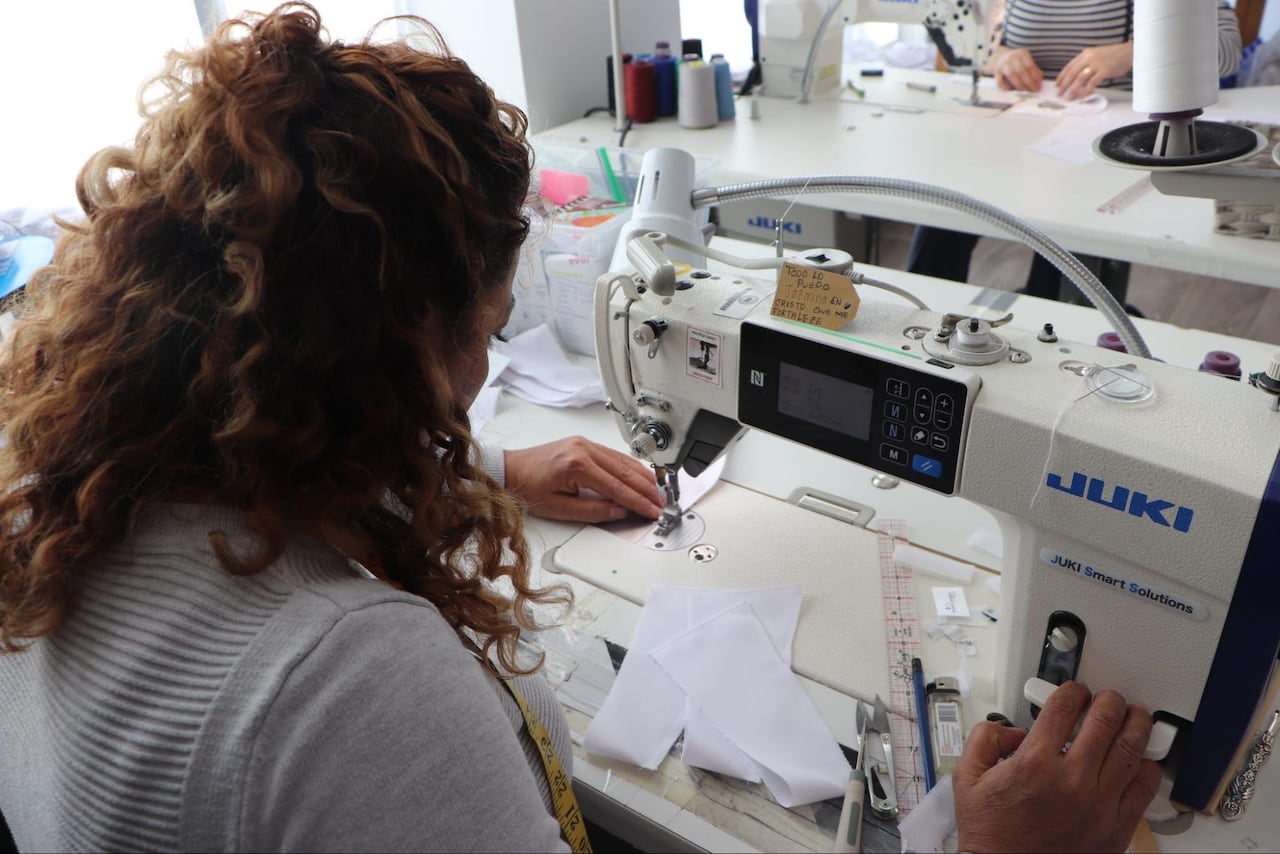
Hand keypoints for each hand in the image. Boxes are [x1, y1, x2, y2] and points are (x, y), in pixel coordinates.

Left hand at [504, 437, 663, 522]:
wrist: (510, 470)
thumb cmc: (529, 488)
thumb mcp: (559, 508)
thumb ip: (593, 510)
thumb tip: (619, 511)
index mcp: (577, 465)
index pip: (617, 487)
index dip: (638, 502)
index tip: (651, 511)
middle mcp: (584, 449)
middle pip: (625, 471)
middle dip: (647, 489)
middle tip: (661, 503)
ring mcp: (585, 444)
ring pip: (624, 461)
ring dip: (643, 477)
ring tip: (657, 492)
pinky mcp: (584, 443)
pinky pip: (615, 455)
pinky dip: (631, 467)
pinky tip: (641, 475)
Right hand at [954, 681, 1162, 852]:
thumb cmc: (991, 835)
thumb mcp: (967, 778)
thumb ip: (984, 740)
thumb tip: (1008, 729)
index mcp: (1034, 762)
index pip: (1063, 707)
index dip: (1072, 690)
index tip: (1074, 691)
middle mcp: (1070, 779)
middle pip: (1104, 720)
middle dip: (1108, 701)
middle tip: (1108, 699)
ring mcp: (1098, 803)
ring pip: (1131, 749)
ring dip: (1135, 725)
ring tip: (1134, 717)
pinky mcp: (1116, 827)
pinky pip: (1144, 788)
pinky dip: (1147, 767)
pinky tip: (1141, 759)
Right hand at [991, 46, 1042, 91]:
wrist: (1001, 57)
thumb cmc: (1017, 62)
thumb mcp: (1027, 61)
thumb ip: (1034, 70)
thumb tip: (1039, 82)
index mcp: (1022, 53)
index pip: (1030, 66)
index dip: (1035, 77)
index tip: (1038, 85)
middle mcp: (1012, 57)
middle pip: (1021, 71)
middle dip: (1028, 82)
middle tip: (1033, 90)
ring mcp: (1003, 64)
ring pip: (1011, 75)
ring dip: (1019, 85)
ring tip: (1025, 90)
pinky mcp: (996, 71)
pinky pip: (1001, 81)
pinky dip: (1007, 87)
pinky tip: (1013, 89)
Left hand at [1057, 43, 1132, 100]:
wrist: (1129, 52)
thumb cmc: (1113, 55)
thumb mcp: (1096, 55)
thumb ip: (1086, 63)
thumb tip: (1075, 76)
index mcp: (1085, 54)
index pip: (1069, 66)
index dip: (1062, 76)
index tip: (1057, 84)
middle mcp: (1089, 58)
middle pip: (1072, 73)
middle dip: (1064, 85)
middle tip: (1060, 93)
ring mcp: (1097, 64)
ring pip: (1080, 78)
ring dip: (1073, 90)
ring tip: (1070, 97)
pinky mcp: (1104, 70)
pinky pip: (1092, 83)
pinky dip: (1086, 90)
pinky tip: (1083, 96)